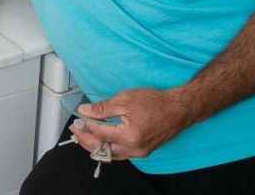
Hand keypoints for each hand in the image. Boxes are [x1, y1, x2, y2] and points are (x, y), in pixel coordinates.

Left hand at [69, 87, 194, 159]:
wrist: (180, 108)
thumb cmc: (155, 102)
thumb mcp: (125, 100)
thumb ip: (102, 108)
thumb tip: (84, 111)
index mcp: (129, 136)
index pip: (99, 134)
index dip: (86, 125)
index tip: (78, 118)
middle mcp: (134, 149)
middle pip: (102, 150)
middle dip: (85, 140)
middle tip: (75, 130)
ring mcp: (139, 152)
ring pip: (111, 155)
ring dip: (95, 146)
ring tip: (84, 136)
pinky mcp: (143, 151)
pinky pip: (120, 154)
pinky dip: (108, 148)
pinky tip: (101, 140)